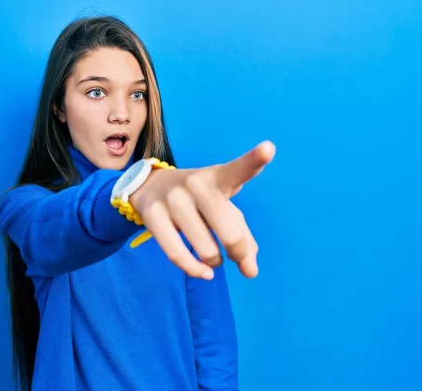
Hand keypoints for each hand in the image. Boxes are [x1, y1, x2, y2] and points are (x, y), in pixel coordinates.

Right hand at [129, 141, 275, 279]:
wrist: (151, 186)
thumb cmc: (200, 201)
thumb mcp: (225, 210)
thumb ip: (243, 239)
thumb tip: (250, 271)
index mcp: (219, 178)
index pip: (239, 170)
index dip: (255, 160)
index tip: (269, 149)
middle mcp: (196, 184)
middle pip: (230, 234)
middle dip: (237, 252)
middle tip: (234, 253)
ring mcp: (172, 199)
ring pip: (206, 250)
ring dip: (214, 261)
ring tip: (212, 257)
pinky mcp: (152, 214)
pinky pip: (177, 254)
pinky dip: (194, 270)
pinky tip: (203, 273)